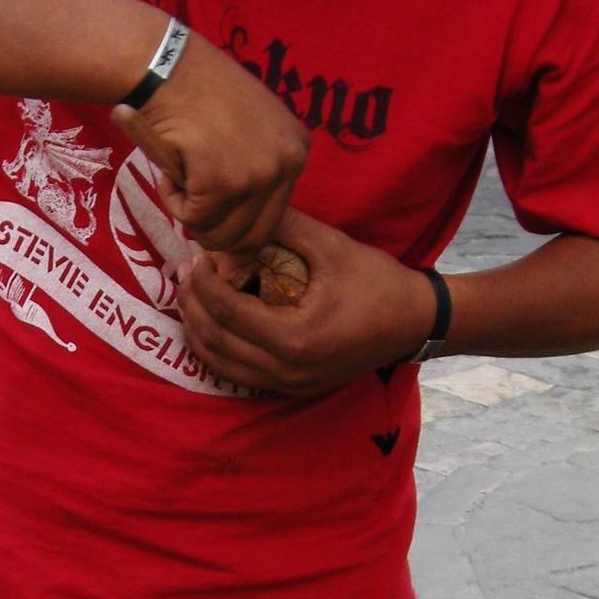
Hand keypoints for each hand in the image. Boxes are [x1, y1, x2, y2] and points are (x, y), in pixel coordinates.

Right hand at [112, 30, 307, 253]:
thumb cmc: (197, 91)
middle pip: (253, 236)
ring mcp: (259, 174)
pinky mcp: (225, 181)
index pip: (273, 218)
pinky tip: (171, 165)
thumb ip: (251, 171)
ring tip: (180, 176)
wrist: (166, 64)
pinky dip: (174, 200)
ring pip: (222, 234)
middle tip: (190, 204)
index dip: (237, 225)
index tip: (212, 216)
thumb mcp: (246, 128)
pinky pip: (194, 217)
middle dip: (215, 232)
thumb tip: (240, 251)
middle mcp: (288, 163)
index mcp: (297, 150)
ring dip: (192, 214)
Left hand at [175, 208, 437, 398]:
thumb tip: (236, 209)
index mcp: (296, 338)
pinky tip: (210, 322)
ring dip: (198, 330)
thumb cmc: (377, 282)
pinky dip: (217, 350)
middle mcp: (288, 370)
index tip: (194, 256)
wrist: (415, 323)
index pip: (226, 310)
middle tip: (183, 272)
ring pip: (220, 364)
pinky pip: (238, 374)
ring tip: (189, 295)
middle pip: (215, 340)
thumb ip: (282, 226)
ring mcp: (290, 385)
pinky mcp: (293, 389)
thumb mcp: (330, 246)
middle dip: (191, 304)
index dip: (202, 281)